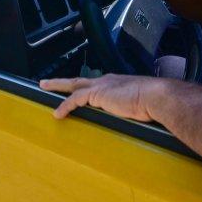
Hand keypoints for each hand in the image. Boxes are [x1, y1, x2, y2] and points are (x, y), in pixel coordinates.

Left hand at [39, 74, 165, 121]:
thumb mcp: (140, 105)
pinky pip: (75, 99)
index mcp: (116, 84)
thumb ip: (132, 110)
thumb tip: (133, 120)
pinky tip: (58, 114)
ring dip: (57, 86)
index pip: (96, 85)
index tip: (78, 91)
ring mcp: (101, 86)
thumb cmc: (154, 103)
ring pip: (73, 85)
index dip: (85, 88)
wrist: (156, 96)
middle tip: (48, 82)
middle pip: (79, 81)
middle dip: (63, 81)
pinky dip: (65, 106)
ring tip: (44, 87)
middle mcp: (107, 81)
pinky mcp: (97, 93)